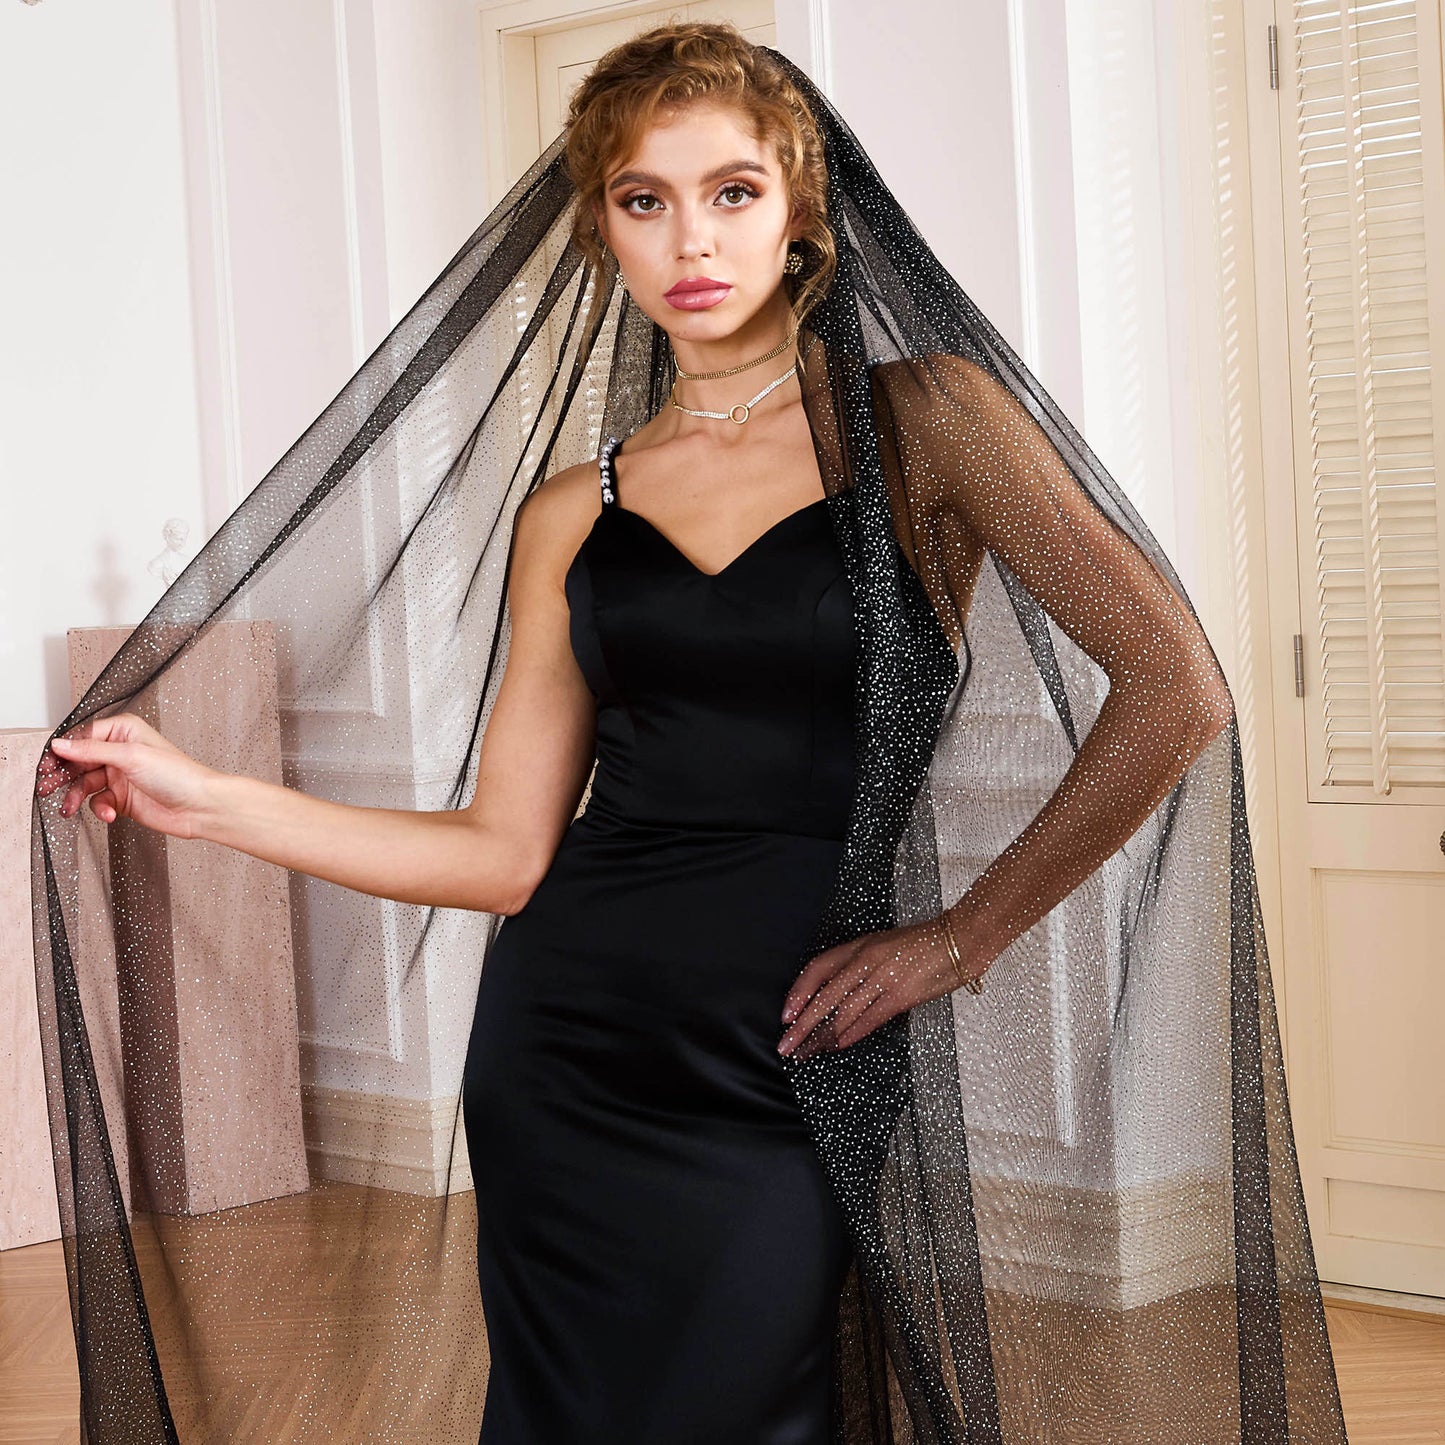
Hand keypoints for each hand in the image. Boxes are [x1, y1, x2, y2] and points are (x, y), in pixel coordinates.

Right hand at [37, 713, 222, 839]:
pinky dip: (99, 809)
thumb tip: (61, 744)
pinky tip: (108, 814)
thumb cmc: (179, 775)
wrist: (200, 807)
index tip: (47, 763)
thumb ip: (92, 750)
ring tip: (68, 807)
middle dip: (62, 775)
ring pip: (84, 784)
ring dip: (75, 796)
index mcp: (124, 732)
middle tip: (45, 786)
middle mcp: (121, 752)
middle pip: (79, 761)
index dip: (63, 750)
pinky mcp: (122, 798)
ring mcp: (121, 776)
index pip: (83, 737)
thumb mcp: (131, 756)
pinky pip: (98, 802)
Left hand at [778, 915, 985, 1058]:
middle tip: (786, 1044)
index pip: (818, 969)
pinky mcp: (901, 996)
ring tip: (808, 1051)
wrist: (959, 941)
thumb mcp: (882, 944)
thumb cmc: (922, 944)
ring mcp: (883, 979)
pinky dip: (851, 1034)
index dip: (799, 992)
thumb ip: (858, 965)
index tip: (787, 1014)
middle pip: (825, 996)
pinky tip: (837, 1045)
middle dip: (803, 1024)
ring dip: (823, 1036)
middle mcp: (867, 961)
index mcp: (860, 946)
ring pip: (843, 1012)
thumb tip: (833, 994)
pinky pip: (868, 1019)